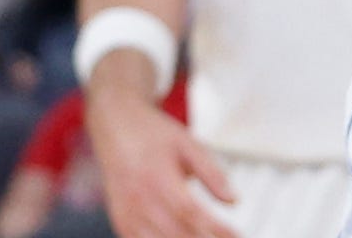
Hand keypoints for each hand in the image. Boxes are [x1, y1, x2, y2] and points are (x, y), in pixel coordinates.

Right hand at [82, 67, 235, 237]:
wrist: (115, 124)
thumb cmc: (153, 134)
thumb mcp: (188, 144)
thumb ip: (211, 173)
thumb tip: (233, 201)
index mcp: (158, 178)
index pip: (191, 213)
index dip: (215, 229)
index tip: (236, 235)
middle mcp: (139, 200)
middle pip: (176, 234)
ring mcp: (127, 214)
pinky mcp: (120, 222)